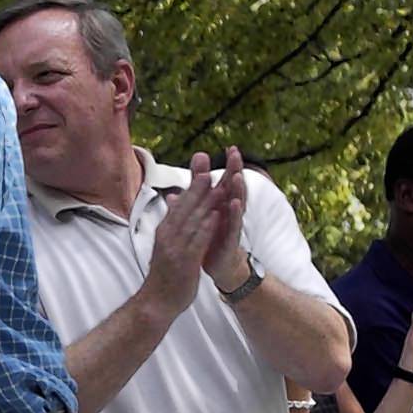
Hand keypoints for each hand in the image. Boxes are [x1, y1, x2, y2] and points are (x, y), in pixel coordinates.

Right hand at [141, 156, 227, 318]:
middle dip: (197, 185)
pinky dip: (206, 228)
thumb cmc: (164, 274)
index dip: (192, 182)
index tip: (201, 163)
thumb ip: (173, 222)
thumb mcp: (166, 244)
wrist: (156, 302)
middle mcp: (168, 235)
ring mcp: (176, 248)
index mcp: (165, 230)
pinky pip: (196, 242)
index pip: (180, 201)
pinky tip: (216, 217)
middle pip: (185, 206)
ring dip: (205, 202)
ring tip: (216, 184)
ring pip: (192, 221)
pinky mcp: (184, 262)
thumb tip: (174, 201)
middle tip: (207, 164)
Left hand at [201, 147, 249, 291]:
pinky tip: (234, 203)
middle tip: (236, 153)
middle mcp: (229, 210)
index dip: (229, 165)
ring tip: (236, 175)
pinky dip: (234, 213)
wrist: (217, 265)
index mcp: (221, 203)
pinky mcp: (231, 238)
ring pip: (236, 203)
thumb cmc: (210, 236)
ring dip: (237, 189)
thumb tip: (175, 190)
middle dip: (235, 170)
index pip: (226, 180)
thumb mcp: (200, 215)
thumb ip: (192, 200)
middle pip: (234, 187)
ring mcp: (231, 223)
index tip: (231, 146)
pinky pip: (234, 224)